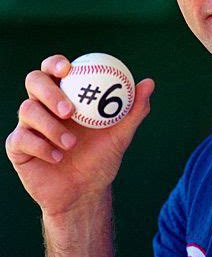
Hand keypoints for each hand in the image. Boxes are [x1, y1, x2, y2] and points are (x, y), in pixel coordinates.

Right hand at [5, 55, 154, 217]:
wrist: (84, 193)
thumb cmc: (101, 158)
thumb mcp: (121, 134)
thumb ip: (134, 109)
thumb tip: (149, 83)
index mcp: (66, 95)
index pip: (54, 69)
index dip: (55, 63)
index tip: (68, 68)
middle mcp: (44, 105)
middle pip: (34, 81)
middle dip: (49, 91)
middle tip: (69, 110)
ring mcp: (28, 125)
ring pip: (27, 110)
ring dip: (50, 126)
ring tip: (71, 144)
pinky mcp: (18, 147)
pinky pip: (21, 139)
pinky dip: (41, 146)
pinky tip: (58, 157)